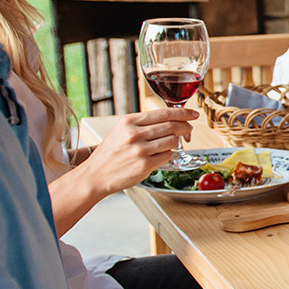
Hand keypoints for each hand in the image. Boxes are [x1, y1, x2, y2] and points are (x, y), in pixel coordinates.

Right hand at [77, 107, 199, 193]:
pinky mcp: (144, 165)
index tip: (193, 114)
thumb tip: (169, 118)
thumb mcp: (121, 131)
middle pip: (171, 126)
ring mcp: (140, 150)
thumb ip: (142, 124)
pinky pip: (167, 156)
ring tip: (169, 145)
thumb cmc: (109, 153)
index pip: (163, 113)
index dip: (183, 112)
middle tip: (189, 129)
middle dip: (185, 127)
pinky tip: (160, 156)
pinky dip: (168, 155)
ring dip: (175, 143)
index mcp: (129, 121)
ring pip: (171, 141)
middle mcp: (134, 134)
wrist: (95, 175)